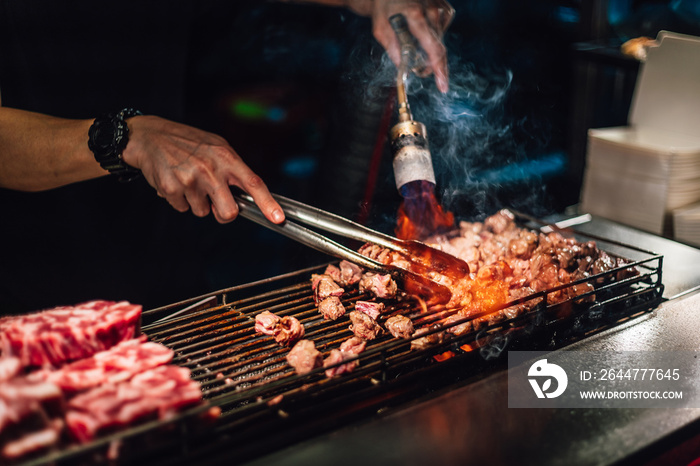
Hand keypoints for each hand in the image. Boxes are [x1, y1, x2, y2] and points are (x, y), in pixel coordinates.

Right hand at [122, 115, 284, 224]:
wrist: (150, 136)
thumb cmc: (188, 143)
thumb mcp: (217, 147)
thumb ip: (234, 171)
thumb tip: (249, 198)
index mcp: (226, 157)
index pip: (254, 183)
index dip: (268, 203)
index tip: (278, 218)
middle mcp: (210, 169)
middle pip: (229, 212)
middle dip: (223, 214)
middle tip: (215, 202)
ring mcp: (190, 179)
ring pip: (203, 212)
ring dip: (197, 202)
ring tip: (188, 180)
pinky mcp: (171, 188)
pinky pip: (183, 209)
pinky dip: (179, 200)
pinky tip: (175, 182)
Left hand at [347, 0, 453, 92]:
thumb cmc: (384, 10)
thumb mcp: (381, 30)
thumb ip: (393, 50)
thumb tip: (405, 71)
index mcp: (416, 16)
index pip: (433, 49)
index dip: (438, 70)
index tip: (443, 86)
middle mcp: (432, 11)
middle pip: (439, 49)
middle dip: (430, 66)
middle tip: (420, 72)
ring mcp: (441, 8)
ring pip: (440, 43)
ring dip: (429, 50)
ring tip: (413, 41)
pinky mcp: (445, 9)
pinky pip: (442, 32)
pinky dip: (432, 37)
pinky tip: (422, 30)